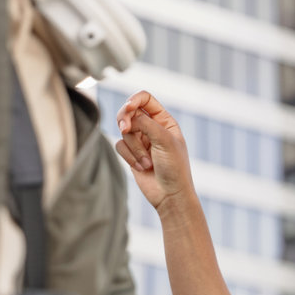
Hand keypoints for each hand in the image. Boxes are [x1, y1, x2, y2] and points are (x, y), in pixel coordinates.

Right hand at [115, 91, 192, 214]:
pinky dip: (129, 157)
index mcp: (164, 120)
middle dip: (126, 120)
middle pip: (129, 111)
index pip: (145, 99)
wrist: (170, 195)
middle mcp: (152, 128)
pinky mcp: (131, 153)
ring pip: (124, 131)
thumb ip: (145, 123)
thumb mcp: (164, 140)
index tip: (129, 108)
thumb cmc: (174, 168)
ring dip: (134, 147)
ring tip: (147, 162)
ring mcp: (141, 140)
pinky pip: (120, 146)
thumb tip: (127, 115)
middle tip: (125, 128)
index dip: (134, 100)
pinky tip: (142, 167)